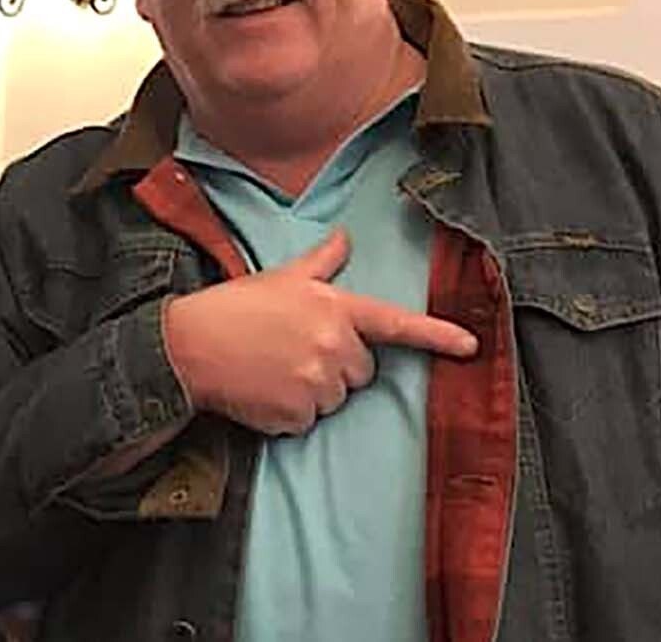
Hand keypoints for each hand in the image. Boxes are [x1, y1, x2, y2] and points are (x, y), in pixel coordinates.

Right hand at [163, 228, 476, 434]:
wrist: (188, 346)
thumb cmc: (234, 307)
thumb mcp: (280, 276)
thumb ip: (321, 262)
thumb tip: (344, 238)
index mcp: (334, 310)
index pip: (395, 323)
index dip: (436, 334)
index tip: (472, 347)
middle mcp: (333, 347)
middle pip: (362, 371)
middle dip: (336, 364)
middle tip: (293, 349)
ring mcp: (316, 384)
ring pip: (335, 399)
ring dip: (310, 390)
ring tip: (272, 369)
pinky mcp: (296, 416)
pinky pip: (308, 422)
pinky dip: (289, 413)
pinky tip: (263, 391)